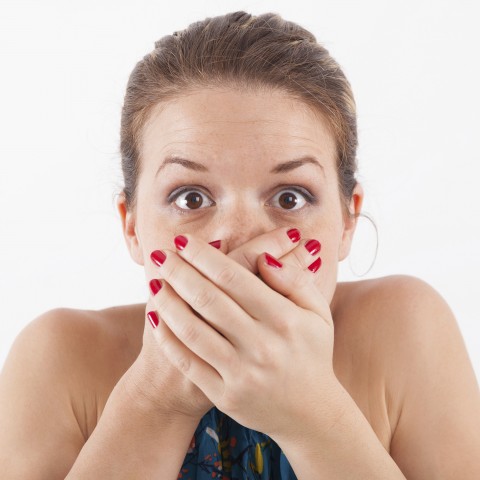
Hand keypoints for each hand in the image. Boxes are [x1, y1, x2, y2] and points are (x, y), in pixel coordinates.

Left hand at [148, 232, 340, 439]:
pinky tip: (156, 318)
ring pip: (193, 330)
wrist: (311, 414)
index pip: (234, 277)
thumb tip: (265, 257)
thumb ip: (295, 281)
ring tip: (154, 282)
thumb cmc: (312, 353)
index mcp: (285, 320)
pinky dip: (168, 339)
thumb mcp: (318, 313)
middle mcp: (262, 346)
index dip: (204, 256)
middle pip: (208, 299)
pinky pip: (189, 363)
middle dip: (179, 272)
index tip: (184, 241)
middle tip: (161, 254)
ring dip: (167, 302)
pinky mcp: (226, 396)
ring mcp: (242, 374)